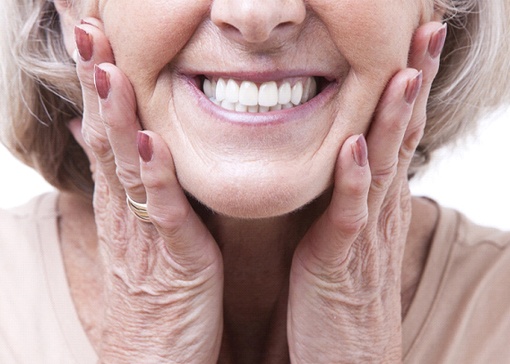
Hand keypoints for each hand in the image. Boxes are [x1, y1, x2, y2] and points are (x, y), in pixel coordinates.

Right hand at [72, 19, 222, 362]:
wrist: (154, 356)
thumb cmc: (153, 290)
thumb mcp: (136, 229)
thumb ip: (125, 182)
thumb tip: (99, 136)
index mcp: (122, 199)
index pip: (103, 128)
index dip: (97, 80)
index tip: (91, 34)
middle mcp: (125, 208)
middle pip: (105, 134)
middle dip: (96, 80)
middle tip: (86, 27)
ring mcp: (144, 231)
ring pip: (125, 165)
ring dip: (115, 115)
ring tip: (106, 67)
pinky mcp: (173, 257)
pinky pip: (162, 211)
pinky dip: (154, 176)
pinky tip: (148, 142)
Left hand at [288, 22, 445, 362]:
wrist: (348, 357)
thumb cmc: (342, 293)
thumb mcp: (350, 233)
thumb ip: (351, 195)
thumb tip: (348, 155)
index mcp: (377, 201)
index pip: (398, 132)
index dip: (408, 86)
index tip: (414, 41)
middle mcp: (378, 210)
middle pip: (402, 137)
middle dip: (415, 83)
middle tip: (427, 32)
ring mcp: (363, 235)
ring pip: (383, 167)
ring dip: (394, 120)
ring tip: (403, 73)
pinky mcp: (339, 261)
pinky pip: (348, 215)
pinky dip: (354, 180)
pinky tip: (356, 147)